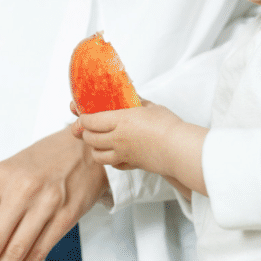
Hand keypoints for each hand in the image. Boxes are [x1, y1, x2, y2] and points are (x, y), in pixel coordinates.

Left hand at [77, 101, 208, 194]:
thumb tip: (130, 95)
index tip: (82, 115)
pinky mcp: (131, 165)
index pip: (90, 121)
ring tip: (98, 142)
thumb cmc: (167, 125)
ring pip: (97, 155)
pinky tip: (114, 153)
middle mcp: (117, 139)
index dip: (82, 118)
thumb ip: (136, 101)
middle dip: (85, 132)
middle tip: (87, 128)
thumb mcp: (150, 106)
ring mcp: (123, 154)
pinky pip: (113, 165)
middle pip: (89, 138)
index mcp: (120, 120)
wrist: (178, 149)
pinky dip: (109, 159)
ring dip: (94, 148)